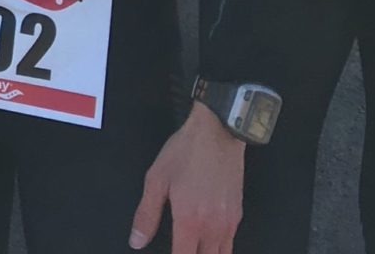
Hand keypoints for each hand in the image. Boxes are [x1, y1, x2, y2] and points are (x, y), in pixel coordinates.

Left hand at [131, 101, 245, 252]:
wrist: (218, 132)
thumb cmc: (187, 152)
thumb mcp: (156, 179)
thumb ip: (146, 214)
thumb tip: (137, 240)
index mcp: (190, 220)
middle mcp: (213, 226)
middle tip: (181, 248)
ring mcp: (229, 222)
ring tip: (194, 248)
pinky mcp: (238, 214)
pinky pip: (230, 242)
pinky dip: (219, 248)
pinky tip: (208, 242)